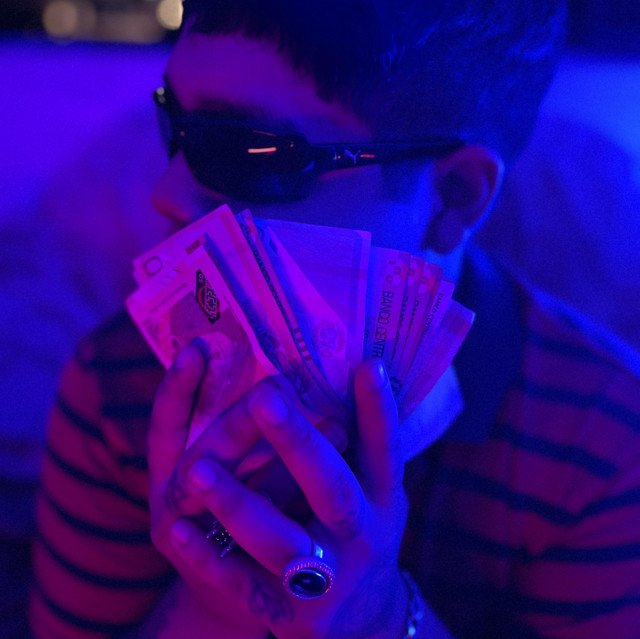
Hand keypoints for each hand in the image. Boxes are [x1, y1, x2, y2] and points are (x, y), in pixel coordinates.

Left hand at [163, 355, 408, 638]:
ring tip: (200, 469)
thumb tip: (352, 372)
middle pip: (332, 492)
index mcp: (384, 500)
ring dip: (239, 504)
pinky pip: (241, 582)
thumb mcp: (378, 492)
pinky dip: (210, 558)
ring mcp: (324, 579)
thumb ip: (364, 447)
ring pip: (279, 540)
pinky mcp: (286, 610)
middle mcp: (360, 537)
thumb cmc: (363, 531)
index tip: (367, 365)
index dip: (379, 410)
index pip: (385, 451)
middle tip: (265, 398)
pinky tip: (180, 530)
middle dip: (298, 444)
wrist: (363, 620)